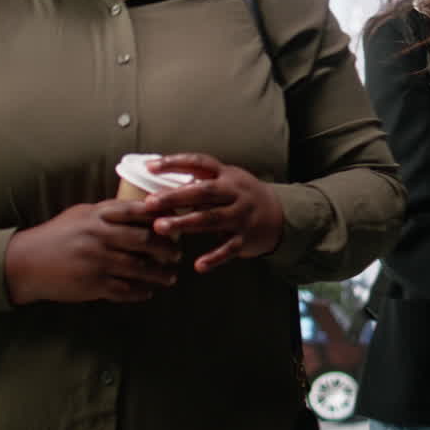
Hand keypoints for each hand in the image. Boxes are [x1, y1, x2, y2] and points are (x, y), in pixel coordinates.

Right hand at [4, 200, 180, 304]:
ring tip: (170, 277)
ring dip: (160, 274)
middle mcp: (99, 236)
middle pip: (145, 241)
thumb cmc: (56, 236)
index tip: (174, 222)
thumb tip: (142, 209)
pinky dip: (141, 292)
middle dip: (167, 248)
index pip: (136, 211)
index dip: (160, 216)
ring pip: (140, 268)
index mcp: (96, 215)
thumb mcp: (80, 215)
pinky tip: (148, 291)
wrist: (25, 263)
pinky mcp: (92, 285)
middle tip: (177, 253)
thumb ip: (108, 212)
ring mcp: (96, 262)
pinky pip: (125, 290)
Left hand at [144, 153, 284, 273]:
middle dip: (175, 197)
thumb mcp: (227, 180)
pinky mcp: (246, 238)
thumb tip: (163, 181)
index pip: (199, 163)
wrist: (280, 215)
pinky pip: (228, 249)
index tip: (150, 167)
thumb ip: (201, 180)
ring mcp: (241, 216)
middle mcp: (235, 193)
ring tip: (160, 227)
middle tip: (149, 203)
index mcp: (227, 175)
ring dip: (185, 223)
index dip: (175, 163)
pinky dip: (214, 257)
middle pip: (203, 192)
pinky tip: (198, 265)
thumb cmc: (243, 196)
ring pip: (211, 219)